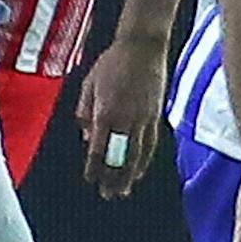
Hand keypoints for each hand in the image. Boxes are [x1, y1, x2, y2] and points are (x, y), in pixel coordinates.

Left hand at [75, 32, 167, 200]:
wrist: (143, 46)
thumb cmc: (112, 62)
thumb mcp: (89, 83)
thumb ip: (85, 111)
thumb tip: (86, 136)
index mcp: (105, 111)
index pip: (99, 148)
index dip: (94, 167)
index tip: (91, 179)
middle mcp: (125, 119)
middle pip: (119, 157)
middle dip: (113, 178)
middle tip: (109, 195)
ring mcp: (143, 118)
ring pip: (136, 154)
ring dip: (129, 174)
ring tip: (123, 190)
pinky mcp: (156, 115)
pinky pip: (150, 144)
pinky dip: (143, 160)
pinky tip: (138, 171)